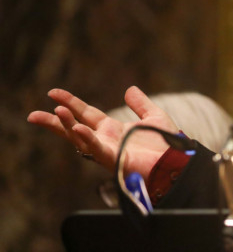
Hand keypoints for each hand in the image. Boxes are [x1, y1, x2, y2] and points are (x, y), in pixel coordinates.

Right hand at [27, 86, 178, 180]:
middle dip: (55, 121)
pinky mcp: (116, 160)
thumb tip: (129, 89)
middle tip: (34, 115)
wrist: (179, 163)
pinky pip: (97, 150)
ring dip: (68, 126)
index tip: (53, 93)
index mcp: (112, 130)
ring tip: (57, 113)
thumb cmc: (168, 145)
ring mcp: (108, 151)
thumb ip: (141, 104)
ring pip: (81, 139)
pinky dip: (87, 140)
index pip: (86, 114)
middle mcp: (106, 141)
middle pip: (74, 128)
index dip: (70, 103)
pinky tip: (78, 129)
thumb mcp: (154, 117)